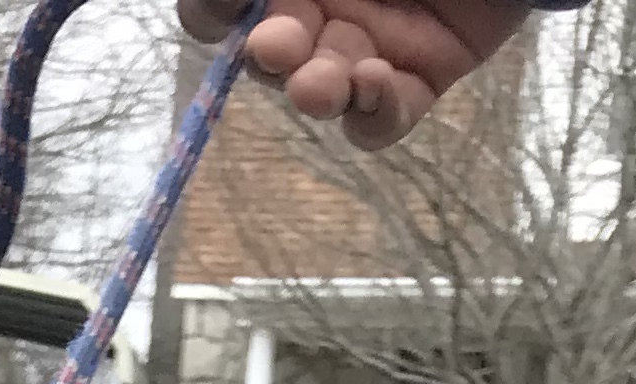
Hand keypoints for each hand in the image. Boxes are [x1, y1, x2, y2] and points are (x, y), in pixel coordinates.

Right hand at [179, 3, 531, 150]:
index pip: (227, 8)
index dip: (212, 13)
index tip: (222, 12)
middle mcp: (326, 6)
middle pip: (270, 56)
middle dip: (268, 56)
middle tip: (278, 46)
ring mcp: (373, 44)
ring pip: (322, 91)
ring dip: (314, 93)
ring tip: (322, 84)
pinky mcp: (423, 76)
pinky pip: (383, 121)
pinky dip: (372, 113)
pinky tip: (376, 82)